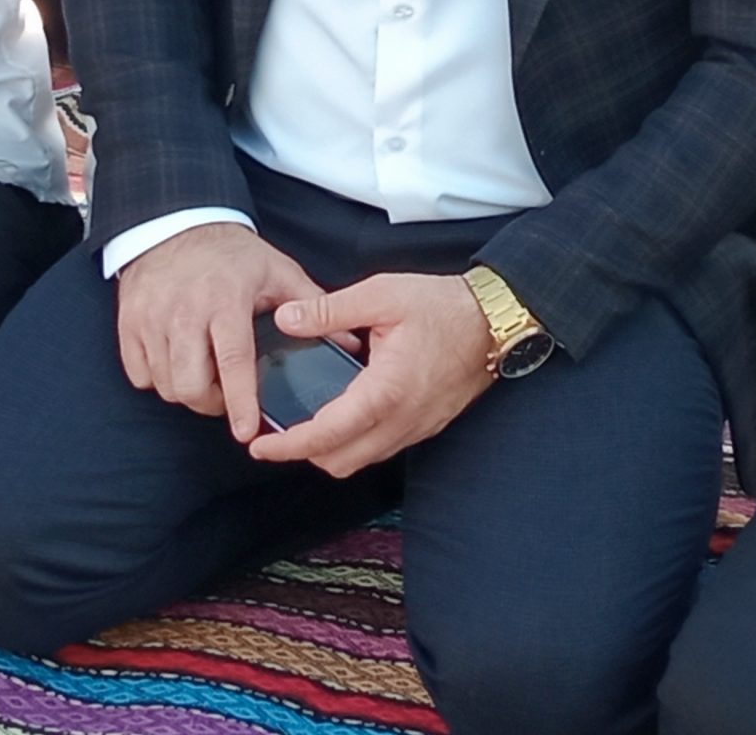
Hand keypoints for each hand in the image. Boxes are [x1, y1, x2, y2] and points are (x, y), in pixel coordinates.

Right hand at [115, 222, 317, 441]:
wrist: (177, 223)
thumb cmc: (231, 253)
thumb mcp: (277, 271)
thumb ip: (311, 307)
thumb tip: (350, 341)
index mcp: (225, 301)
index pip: (232, 361)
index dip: (240, 401)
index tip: (247, 431)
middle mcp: (183, 312)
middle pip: (190, 385)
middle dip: (211, 403)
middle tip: (227, 397)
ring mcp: (151, 319)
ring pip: (165, 384)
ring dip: (187, 392)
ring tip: (205, 376)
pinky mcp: (128, 323)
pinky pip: (139, 373)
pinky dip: (157, 378)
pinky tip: (177, 363)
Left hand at [246, 272, 494, 478]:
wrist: (496, 319)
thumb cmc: (443, 305)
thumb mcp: (382, 294)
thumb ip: (330, 310)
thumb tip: (287, 319)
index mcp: (385, 392)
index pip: (326, 436)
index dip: (288, 446)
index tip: (260, 446)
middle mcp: (401, 421)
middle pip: (339, 461)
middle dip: (303, 453)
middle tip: (276, 434)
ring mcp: (416, 428)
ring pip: (361, 460)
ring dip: (330, 450)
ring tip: (304, 426)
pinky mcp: (426, 426)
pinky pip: (382, 449)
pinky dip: (355, 442)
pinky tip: (343, 414)